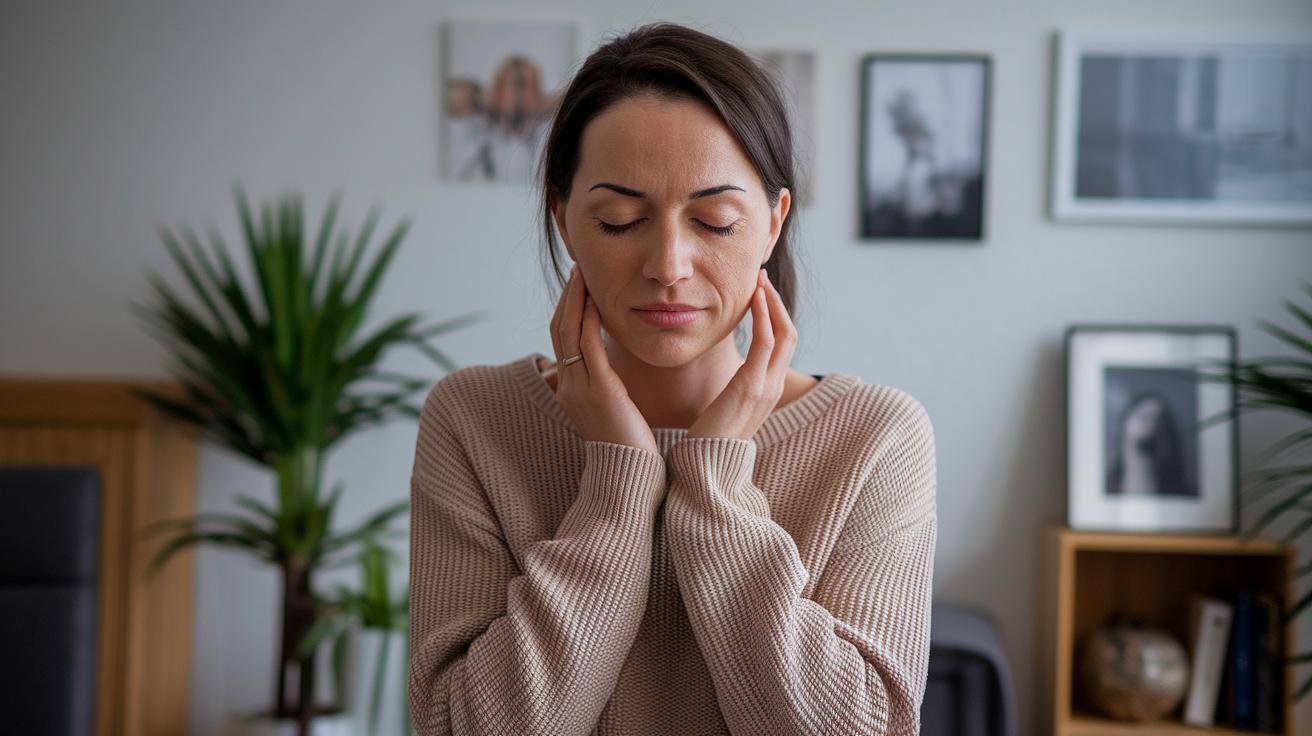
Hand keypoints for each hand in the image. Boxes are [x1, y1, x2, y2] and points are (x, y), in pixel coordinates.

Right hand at [549, 265, 660, 455]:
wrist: (632, 480)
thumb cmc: (632, 448)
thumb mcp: (616, 412)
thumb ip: (612, 388)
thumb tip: (619, 373)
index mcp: (572, 391)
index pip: (562, 341)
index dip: (568, 310)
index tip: (580, 286)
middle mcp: (569, 388)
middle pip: (558, 330)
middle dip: (568, 297)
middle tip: (579, 270)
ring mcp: (579, 389)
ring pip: (567, 333)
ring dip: (575, 300)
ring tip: (584, 275)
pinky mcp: (598, 391)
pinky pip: (586, 347)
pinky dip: (587, 320)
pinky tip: (595, 301)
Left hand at [686, 268, 797, 439]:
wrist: (704, 469)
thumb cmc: (706, 442)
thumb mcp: (724, 410)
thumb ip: (730, 391)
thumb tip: (723, 378)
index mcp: (767, 391)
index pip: (782, 345)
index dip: (775, 316)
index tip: (759, 293)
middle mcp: (772, 387)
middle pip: (789, 334)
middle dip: (777, 303)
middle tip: (761, 278)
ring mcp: (766, 387)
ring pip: (783, 333)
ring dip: (771, 303)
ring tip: (759, 281)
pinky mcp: (751, 386)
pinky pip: (766, 342)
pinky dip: (763, 316)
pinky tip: (754, 298)